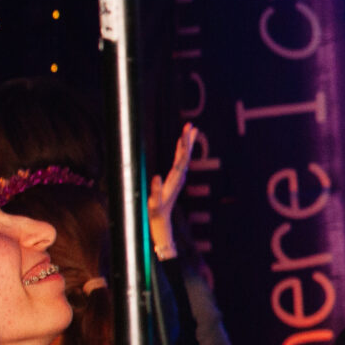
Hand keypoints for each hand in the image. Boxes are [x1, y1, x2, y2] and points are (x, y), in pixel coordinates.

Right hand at [149, 125, 195, 260]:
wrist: (161, 221)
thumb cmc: (156, 212)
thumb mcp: (154, 203)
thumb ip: (156, 191)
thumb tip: (156, 176)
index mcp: (176, 178)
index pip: (182, 157)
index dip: (184, 144)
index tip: (186, 132)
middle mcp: (180, 176)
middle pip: (185, 154)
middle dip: (187, 139)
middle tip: (190, 124)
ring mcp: (178, 176)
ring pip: (184, 156)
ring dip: (187, 142)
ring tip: (191, 129)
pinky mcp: (175, 178)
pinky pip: (180, 160)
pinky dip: (181, 149)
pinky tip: (181, 144)